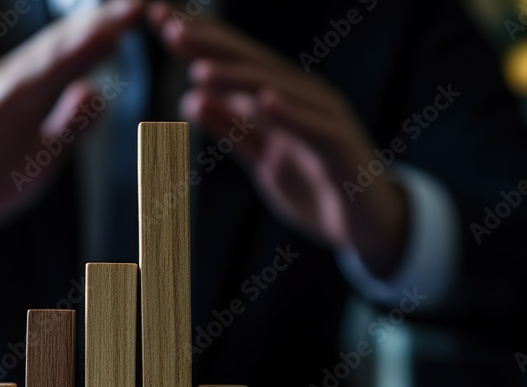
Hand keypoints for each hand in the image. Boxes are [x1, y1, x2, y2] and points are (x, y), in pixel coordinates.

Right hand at [0, 0, 143, 248]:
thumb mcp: (43, 155)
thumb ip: (68, 125)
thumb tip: (95, 92)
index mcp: (32, 89)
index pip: (76, 55)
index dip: (109, 32)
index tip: (142, 11)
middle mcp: (9, 83)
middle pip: (58, 50)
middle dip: (97, 26)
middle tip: (136, 3)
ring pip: (33, 69)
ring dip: (67, 47)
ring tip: (103, 28)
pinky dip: (20, 85)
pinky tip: (42, 73)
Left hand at [148, 3, 406, 276]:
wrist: (369, 226)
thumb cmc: (316, 186)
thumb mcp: (262, 158)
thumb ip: (231, 128)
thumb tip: (190, 98)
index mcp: (281, 97)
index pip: (235, 61)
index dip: (200, 41)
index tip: (158, 20)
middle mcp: (303, 98)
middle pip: (252, 65)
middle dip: (211, 45)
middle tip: (169, 28)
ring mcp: (325, 120)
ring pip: (279, 90)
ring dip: (240, 77)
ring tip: (201, 69)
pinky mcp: (342, 148)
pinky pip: (315, 128)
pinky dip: (291, 114)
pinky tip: (264, 101)